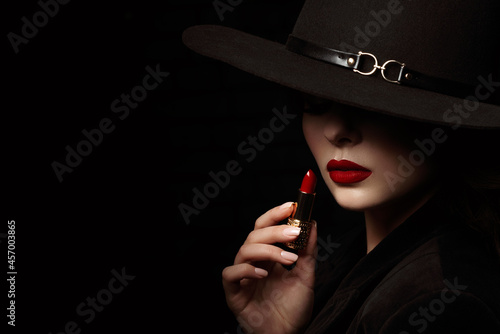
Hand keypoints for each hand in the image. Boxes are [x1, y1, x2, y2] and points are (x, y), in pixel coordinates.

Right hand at [222, 202, 316, 333]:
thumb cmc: (293, 309)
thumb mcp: (306, 276)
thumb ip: (308, 252)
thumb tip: (313, 223)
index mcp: (268, 257)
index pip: (265, 227)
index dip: (274, 215)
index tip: (291, 205)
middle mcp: (253, 263)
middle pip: (255, 235)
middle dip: (274, 230)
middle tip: (294, 231)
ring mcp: (242, 277)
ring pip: (244, 250)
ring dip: (267, 250)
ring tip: (287, 259)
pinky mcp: (233, 293)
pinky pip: (231, 274)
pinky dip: (246, 269)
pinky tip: (263, 274)